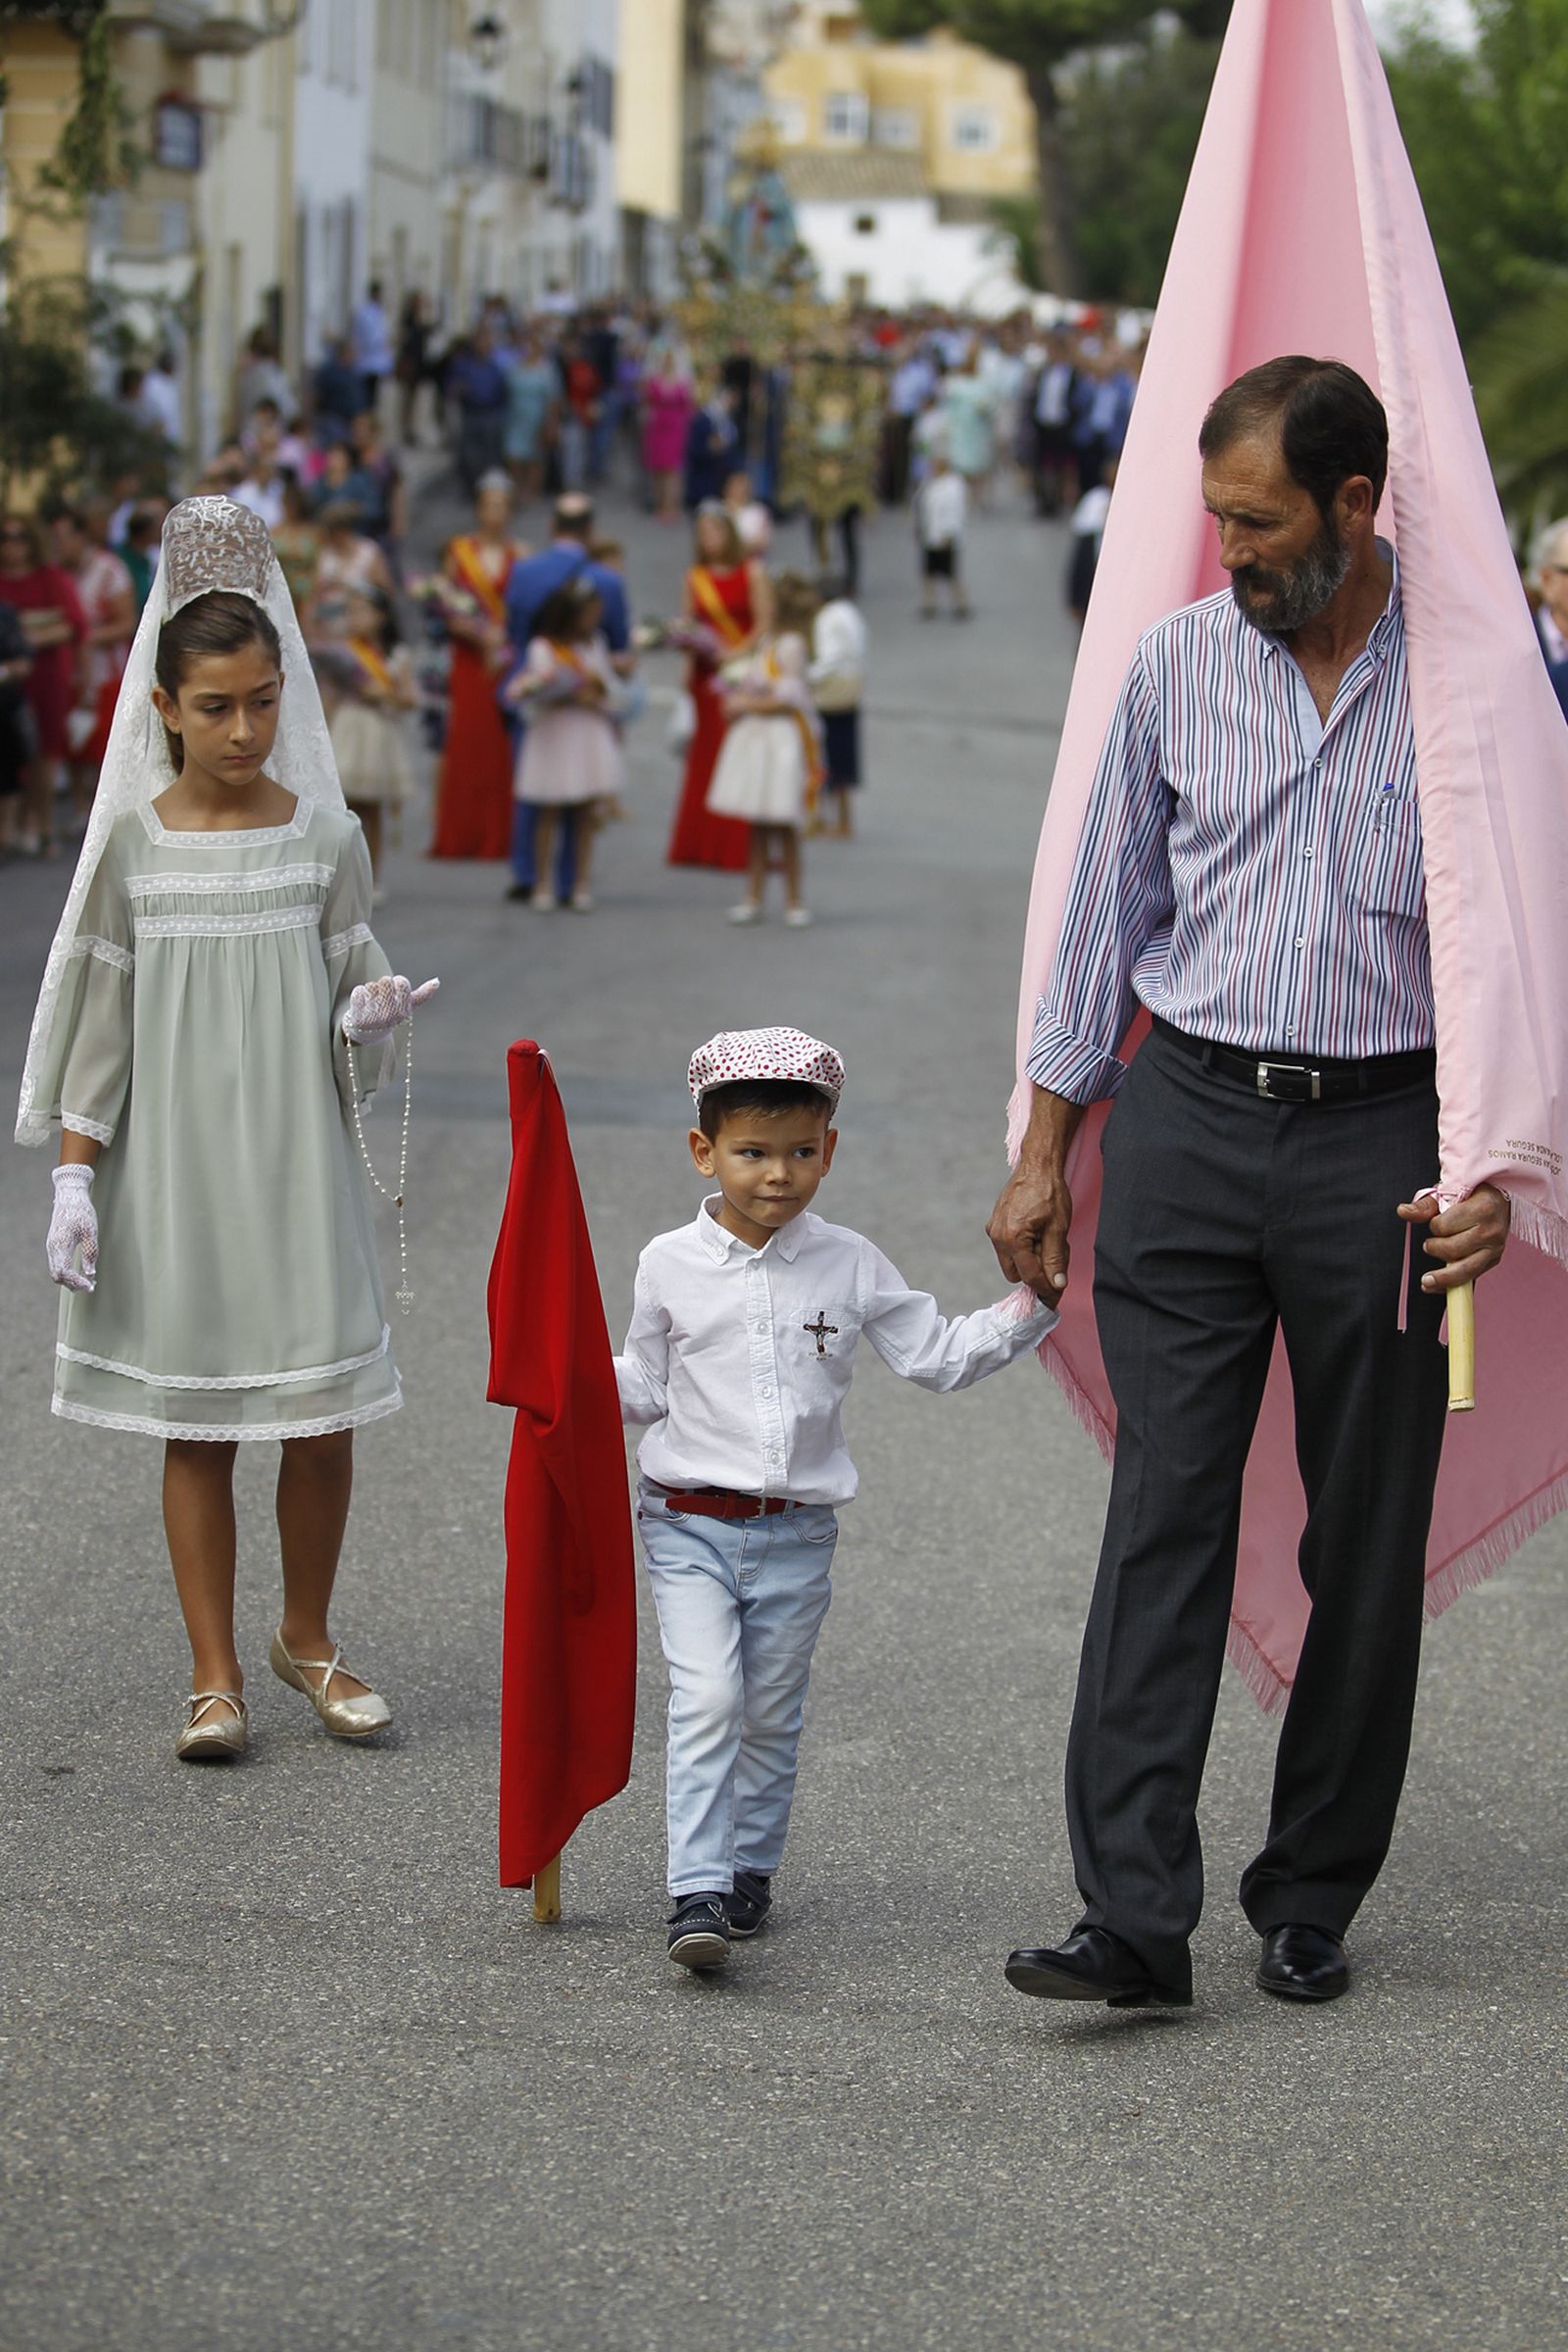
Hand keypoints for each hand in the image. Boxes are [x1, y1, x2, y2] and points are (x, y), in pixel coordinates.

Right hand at [48, 1163, 96, 1291]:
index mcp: (60, 1244)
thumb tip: (91, 1273)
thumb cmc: (82, 1211)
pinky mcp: (54, 1246)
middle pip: (57, 1276)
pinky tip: (82, 1273)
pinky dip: (68, 1273)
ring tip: (89, 1281)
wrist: (69, 1196)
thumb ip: (90, 1253)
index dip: (77, 1282)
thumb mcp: (91, 1231)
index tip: (92, 1286)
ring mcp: (51, 1247)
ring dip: (71, 1280)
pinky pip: (57, 1265)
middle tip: (92, 1285)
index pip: (64, 1272)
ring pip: (56, 1272)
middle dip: (73, 1284)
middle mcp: (52, 1247)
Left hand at [342, 974, 439, 1046]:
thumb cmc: (390, 1015)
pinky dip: (359, 994)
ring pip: (371, 986)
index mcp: (402, 1011)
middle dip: (383, 986)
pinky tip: (362, 1004)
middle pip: (385, 981)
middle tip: (382, 997)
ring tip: (372, 1002)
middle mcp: (389, 1014)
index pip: (402, 982)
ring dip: (370, 991)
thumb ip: (422, 994)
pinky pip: (358, 991)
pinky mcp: (357, 1014)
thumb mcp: (407, 1007)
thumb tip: (437, 982)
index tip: (395, 993)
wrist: (368, 1033)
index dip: (397, 983)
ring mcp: (372, 1015)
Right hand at [988, 1153, 1073, 1301]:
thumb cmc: (1050, 1192)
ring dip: (1028, 1260)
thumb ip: (1056, 1259)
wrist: (1037, 1165)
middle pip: (1015, 1274)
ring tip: (1046, 1240)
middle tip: (1055, 1257)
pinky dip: (1022, 1248)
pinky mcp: (995, 1224)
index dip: (1045, 1288)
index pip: (1029, 1276)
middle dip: (1034, 1272)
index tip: (1057, 1295)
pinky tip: (1037, 1232)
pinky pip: (1007, 1247)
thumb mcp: (1058, 1228)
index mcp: (1013, 1238)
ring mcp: (994, 1229)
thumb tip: (1057, 1285)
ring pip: (1010, 1262)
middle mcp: (998, 1236)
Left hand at [1398, 1182, 1510, 1291]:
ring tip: (1426, 1281)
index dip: (1435, 1226)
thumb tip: (1403, 1211)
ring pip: (1464, 1270)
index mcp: (1482, 1209)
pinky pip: (1471, 1278)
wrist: (1499, 1199)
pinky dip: (1452, 1285)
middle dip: (1435, 1249)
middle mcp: (1492, 1230)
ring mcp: (1495, 1248)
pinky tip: (1438, 1287)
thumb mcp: (1447, 1193)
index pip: (1445, 1227)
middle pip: (1453, 1250)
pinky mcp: (1494, 1260)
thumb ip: (1424, 1206)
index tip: (1437, 1221)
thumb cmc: (1471, 1195)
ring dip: (1442, 1278)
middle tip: (1429, 1245)